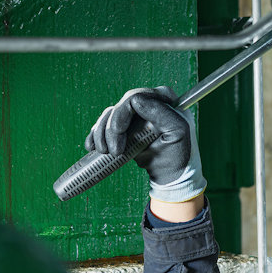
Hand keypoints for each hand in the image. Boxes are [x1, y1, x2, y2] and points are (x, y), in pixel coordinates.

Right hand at [85, 86, 205, 202]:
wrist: (170, 175)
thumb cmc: (179, 154)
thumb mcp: (178, 131)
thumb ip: (161, 112)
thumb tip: (136, 100)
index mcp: (164, 100)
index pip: (135, 97)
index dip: (122, 112)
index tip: (118, 131)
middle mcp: (148, 103)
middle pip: (120, 106)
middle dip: (111, 129)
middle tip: (112, 150)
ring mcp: (135, 115)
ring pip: (109, 115)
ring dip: (101, 133)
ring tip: (104, 152)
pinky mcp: (124, 127)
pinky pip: (103, 124)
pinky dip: (95, 135)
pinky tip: (92, 146)